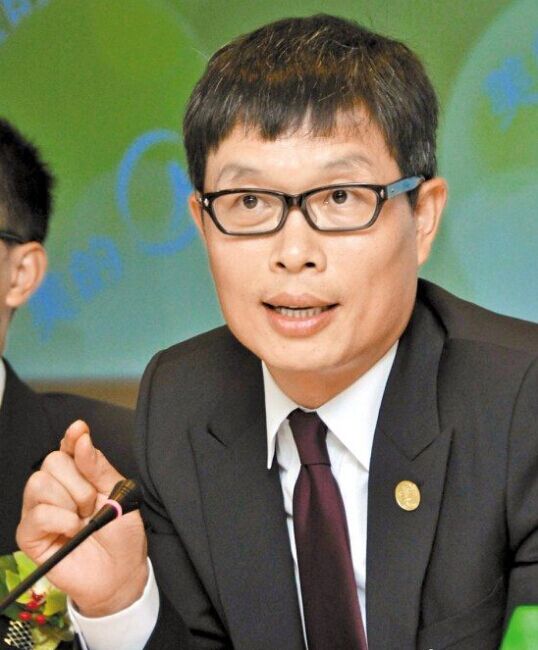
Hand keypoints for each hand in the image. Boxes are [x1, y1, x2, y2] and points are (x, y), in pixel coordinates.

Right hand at [17, 420, 147, 616]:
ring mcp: (40, 511)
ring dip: (70, 501)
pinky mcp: (30, 535)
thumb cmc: (121, 535)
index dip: (72, 437)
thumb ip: (98, 466)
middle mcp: (56, 489)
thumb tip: (81, 438)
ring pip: (39, 483)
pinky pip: (38, 513)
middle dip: (79, 482)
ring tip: (82, 520)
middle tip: (92, 504)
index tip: (79, 429)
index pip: (68, 447)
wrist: (120, 573)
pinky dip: (61, 520)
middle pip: (52, 461)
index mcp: (79, 476)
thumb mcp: (118, 494)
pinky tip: (73, 531)